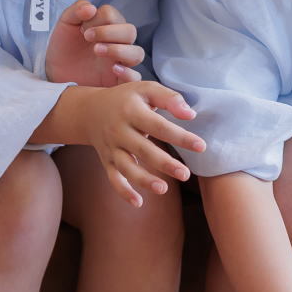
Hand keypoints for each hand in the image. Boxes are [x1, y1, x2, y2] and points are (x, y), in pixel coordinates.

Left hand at [46, 0, 144, 86]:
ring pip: (137, 53)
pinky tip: (113, 70)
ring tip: (97, 51)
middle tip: (87, 37)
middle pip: (130, 31)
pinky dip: (128, 73)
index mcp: (108, 26)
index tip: (81, 29)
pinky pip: (135, 78)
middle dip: (109, 32)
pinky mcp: (118, 81)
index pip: (113, 15)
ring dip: (119, 50)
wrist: (55, 72)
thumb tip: (91, 8)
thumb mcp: (66, 24)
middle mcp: (118, 43)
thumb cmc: (64, 47)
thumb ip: (77, 11)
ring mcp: (120, 62)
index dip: (98, 18)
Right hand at [87, 80, 203, 206]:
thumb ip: (170, 98)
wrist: (90, 110)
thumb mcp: (146, 89)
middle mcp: (119, 131)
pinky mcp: (107, 161)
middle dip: (164, 163)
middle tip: (185, 174)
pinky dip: (123, 192)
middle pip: (143, 149)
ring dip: (143, 180)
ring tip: (164, 189)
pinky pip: (113, 178)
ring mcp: (111, 148)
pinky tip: (138, 202)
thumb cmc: (128, 99)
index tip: (201, 146)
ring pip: (126, 167)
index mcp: (131, 111)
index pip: (159, 126)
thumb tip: (190, 114)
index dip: (180, 137)